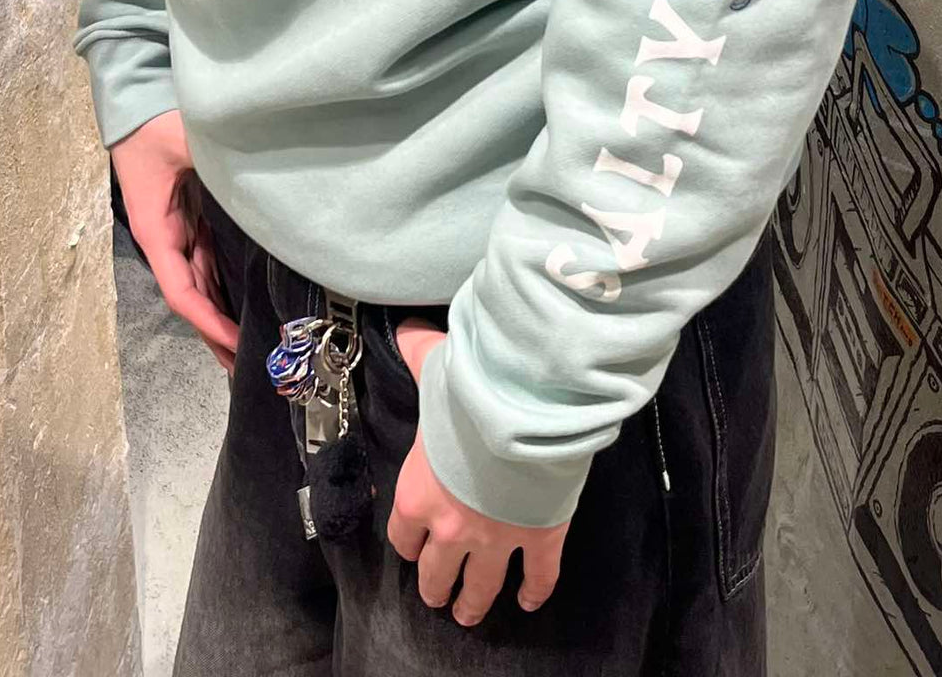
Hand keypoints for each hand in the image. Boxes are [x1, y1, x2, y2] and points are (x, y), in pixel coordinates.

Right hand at [111, 111, 238, 373]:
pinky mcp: (192, 215)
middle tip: (250, 368)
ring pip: (203, 282)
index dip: (209, 322)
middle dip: (218, 333)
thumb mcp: (184, 142)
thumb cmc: (153, 124)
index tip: (236, 343)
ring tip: (251, 346)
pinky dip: (225, 283)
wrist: (134, 99)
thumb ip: (216, 162)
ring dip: (222, 313)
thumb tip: (256, 182)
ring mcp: (179, 228)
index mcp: (158, 233)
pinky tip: (246, 298)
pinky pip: (209, 258)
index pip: (183, 292)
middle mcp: (167, 239)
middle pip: (194, 298)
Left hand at [387, 316, 570, 628]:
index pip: (402, 537)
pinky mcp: (539, 538)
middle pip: (436, 574)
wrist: (524, 408)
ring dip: (473, 604)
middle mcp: (451, 526)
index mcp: (419, 494)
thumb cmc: (472, 390)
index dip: (408, 542)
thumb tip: (408, 328)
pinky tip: (530, 601)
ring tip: (469, 613)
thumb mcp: (436, 366)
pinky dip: (534, 592)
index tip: (414, 544)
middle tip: (440, 594)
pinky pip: (538, 576)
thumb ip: (418, 352)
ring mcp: (496, 538)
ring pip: (479, 588)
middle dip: (436, 587)